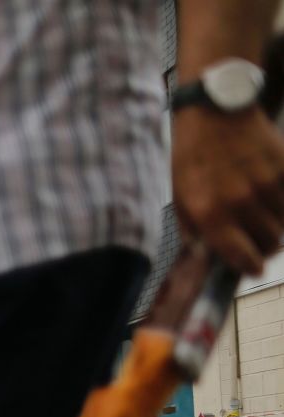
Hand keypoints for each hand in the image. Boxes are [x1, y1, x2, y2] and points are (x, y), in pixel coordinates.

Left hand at [172, 107, 283, 274]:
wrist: (214, 109)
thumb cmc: (192, 155)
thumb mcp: (179, 194)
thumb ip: (193, 227)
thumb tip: (208, 253)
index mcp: (210, 211)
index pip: (240, 254)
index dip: (251, 267)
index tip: (255, 269)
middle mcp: (240, 201)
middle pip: (268, 243)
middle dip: (264, 247)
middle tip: (259, 243)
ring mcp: (266, 184)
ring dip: (275, 225)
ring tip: (261, 215)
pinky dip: (283, 203)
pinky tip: (270, 195)